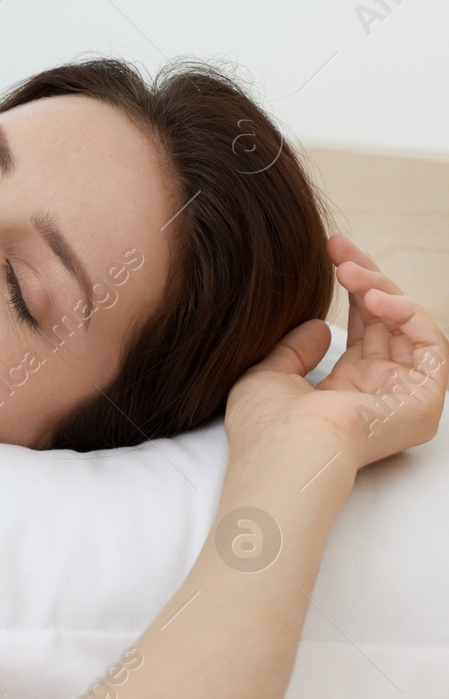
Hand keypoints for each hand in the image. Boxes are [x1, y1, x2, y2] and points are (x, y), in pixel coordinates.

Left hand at [224, 234, 447, 471]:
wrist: (282, 452)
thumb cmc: (265, 427)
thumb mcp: (269, 375)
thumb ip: (294, 348)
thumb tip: (317, 324)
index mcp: (347, 390)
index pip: (364, 328)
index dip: (352, 288)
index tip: (329, 251)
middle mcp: (380, 392)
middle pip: (387, 321)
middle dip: (365, 277)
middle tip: (337, 246)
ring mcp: (404, 397)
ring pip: (409, 325)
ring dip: (380, 288)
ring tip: (348, 270)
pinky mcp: (425, 400)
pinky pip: (432, 344)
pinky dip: (407, 312)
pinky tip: (373, 296)